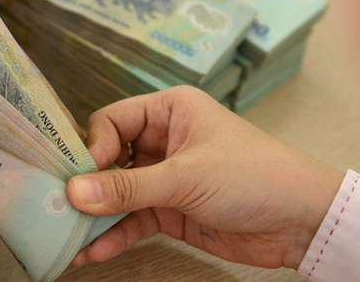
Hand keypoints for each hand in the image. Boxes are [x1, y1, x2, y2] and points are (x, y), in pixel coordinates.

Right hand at [67, 86, 343, 269]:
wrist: (300, 222)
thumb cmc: (252, 176)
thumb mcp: (186, 177)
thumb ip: (128, 188)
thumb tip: (74, 192)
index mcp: (168, 111)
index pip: (112, 121)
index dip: (93, 147)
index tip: (80, 176)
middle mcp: (161, 140)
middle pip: (109, 159)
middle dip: (88, 185)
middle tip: (61, 208)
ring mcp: (164, 178)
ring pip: (118, 194)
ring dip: (97, 216)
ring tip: (71, 237)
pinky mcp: (169, 211)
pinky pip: (133, 220)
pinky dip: (115, 235)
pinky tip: (94, 251)